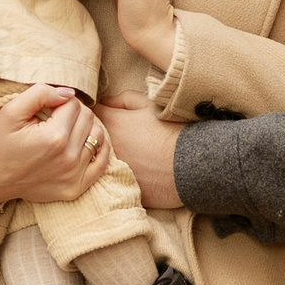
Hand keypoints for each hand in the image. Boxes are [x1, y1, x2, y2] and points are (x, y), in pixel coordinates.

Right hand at [0, 83, 108, 206]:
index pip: (73, 104)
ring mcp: (74, 176)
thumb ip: (41, 93)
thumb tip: (68, 93)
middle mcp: (68, 158)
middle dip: (73, 112)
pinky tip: (85, 142)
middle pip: (88, 118)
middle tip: (54, 117)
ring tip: (66, 129)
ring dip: (85, 128)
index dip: (59, 101)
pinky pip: (102, 163)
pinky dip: (99, 148)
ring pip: (98, 136)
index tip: (46, 108)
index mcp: (54, 137)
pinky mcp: (75, 188)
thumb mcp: (11, 110)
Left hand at [98, 95, 185, 211]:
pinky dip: (119, 173)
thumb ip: (124, 98)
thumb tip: (107, 101)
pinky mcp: (122, 186)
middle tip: (118, 135)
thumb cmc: (172, 130)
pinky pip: (113, 178)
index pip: (92, 113)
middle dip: (99, 134)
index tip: (107, 115)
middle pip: (93, 138)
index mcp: (112, 123)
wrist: (192, 163)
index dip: (98, 113)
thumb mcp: (150, 105)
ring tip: (128, 153)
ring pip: (100, 159)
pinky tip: (135, 170)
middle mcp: (107, 146)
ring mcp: (112, 169)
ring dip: (107, 155)